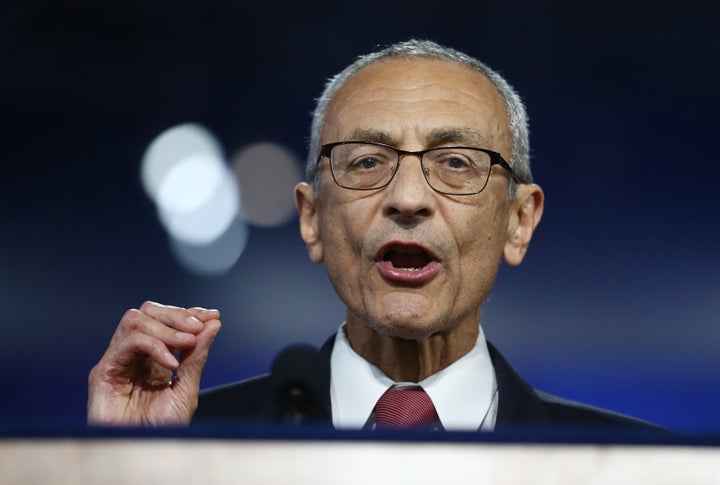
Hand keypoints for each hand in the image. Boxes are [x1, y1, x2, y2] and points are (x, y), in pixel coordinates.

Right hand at [87, 301, 221, 425]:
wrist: (144, 453)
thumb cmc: (162, 429)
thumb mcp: (187, 389)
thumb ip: (198, 356)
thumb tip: (213, 323)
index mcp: (154, 358)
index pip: (167, 320)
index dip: (188, 313)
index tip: (213, 315)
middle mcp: (133, 355)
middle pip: (148, 312)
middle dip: (176, 315)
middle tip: (197, 328)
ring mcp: (117, 361)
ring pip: (135, 320)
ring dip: (166, 328)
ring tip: (186, 344)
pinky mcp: (104, 371)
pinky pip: (128, 342)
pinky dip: (154, 346)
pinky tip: (171, 364)